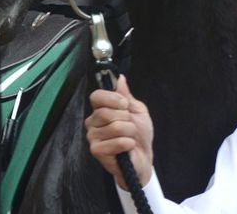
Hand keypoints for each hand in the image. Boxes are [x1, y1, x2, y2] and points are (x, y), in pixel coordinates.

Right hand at [85, 75, 152, 189]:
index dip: (112, 98)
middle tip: (130, 126)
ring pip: (115, 127)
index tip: (125, 104)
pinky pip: (117, 142)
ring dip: (130, 132)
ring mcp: (93, 137)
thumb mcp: (136, 110)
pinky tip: (128, 147)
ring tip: (130, 137)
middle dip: (126, 118)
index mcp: (100, 109)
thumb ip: (126, 95)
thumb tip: (120, 78)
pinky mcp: (97, 151)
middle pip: (106, 112)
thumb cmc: (139, 134)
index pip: (96, 96)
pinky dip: (128, 143)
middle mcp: (92, 122)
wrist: (143, 158)